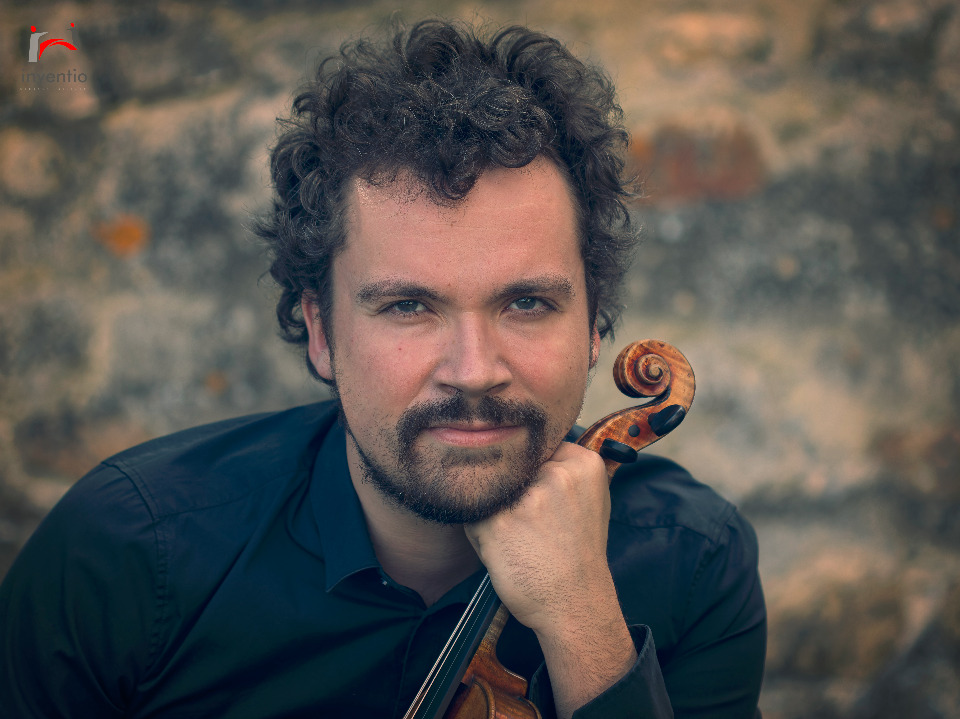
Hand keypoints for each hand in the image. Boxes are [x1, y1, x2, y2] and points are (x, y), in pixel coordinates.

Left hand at [464, 442, 636, 717]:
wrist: (574, 604)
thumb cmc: (577, 553)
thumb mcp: (587, 499)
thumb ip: (561, 469)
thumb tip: (519, 447)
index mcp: (584, 463)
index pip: (537, 445)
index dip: (527, 470)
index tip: (530, 492)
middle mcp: (557, 473)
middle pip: (512, 463)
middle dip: (509, 487)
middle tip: (524, 519)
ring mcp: (527, 496)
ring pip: (489, 484)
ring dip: (491, 507)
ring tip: (513, 534)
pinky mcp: (498, 521)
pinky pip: (473, 511)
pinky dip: (478, 529)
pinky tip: (499, 546)